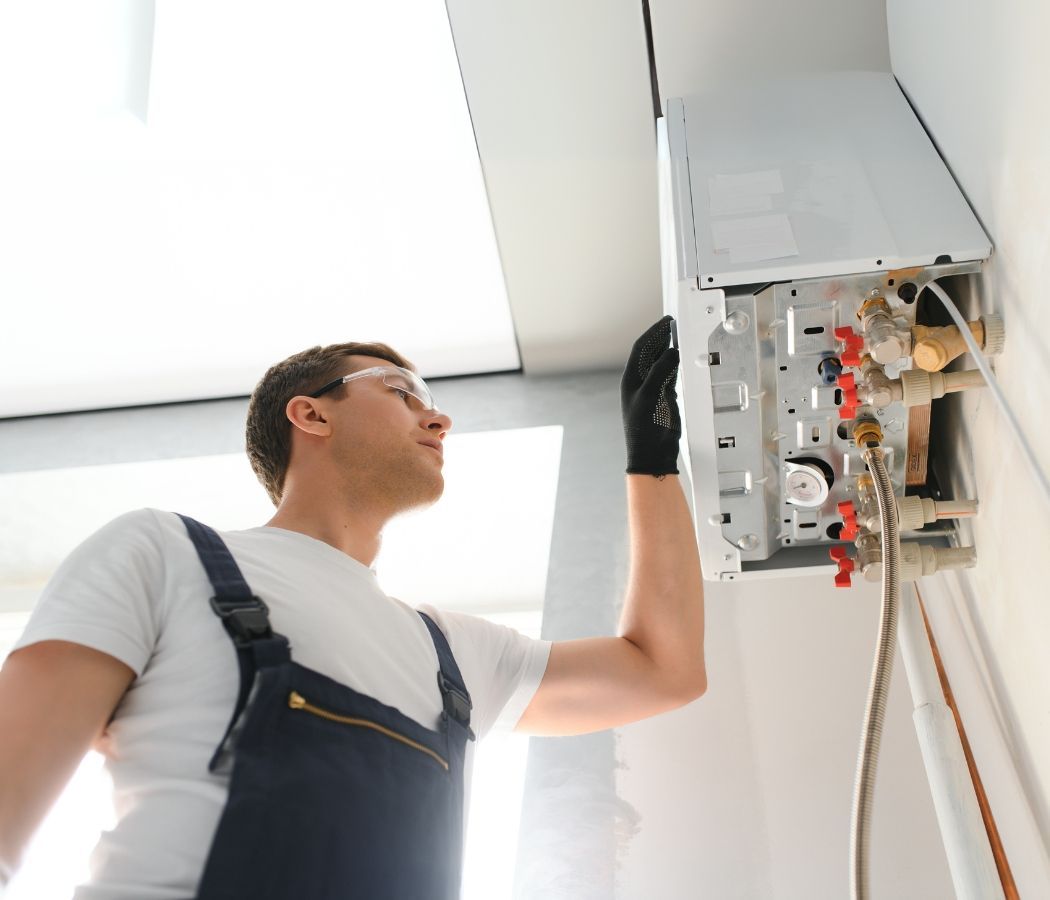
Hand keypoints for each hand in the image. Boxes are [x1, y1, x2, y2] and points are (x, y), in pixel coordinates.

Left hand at [620, 315, 680, 475]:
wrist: (653, 453)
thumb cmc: (645, 429)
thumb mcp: (651, 396)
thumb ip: (661, 371)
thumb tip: (672, 351)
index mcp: (631, 379)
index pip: (642, 348)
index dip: (653, 333)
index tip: (666, 322)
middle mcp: (641, 381)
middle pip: (651, 352)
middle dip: (662, 337)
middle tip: (675, 324)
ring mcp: (653, 388)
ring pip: (662, 362)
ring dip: (669, 348)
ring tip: (681, 334)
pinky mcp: (665, 397)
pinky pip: (671, 374)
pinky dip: (677, 363)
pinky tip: (683, 356)